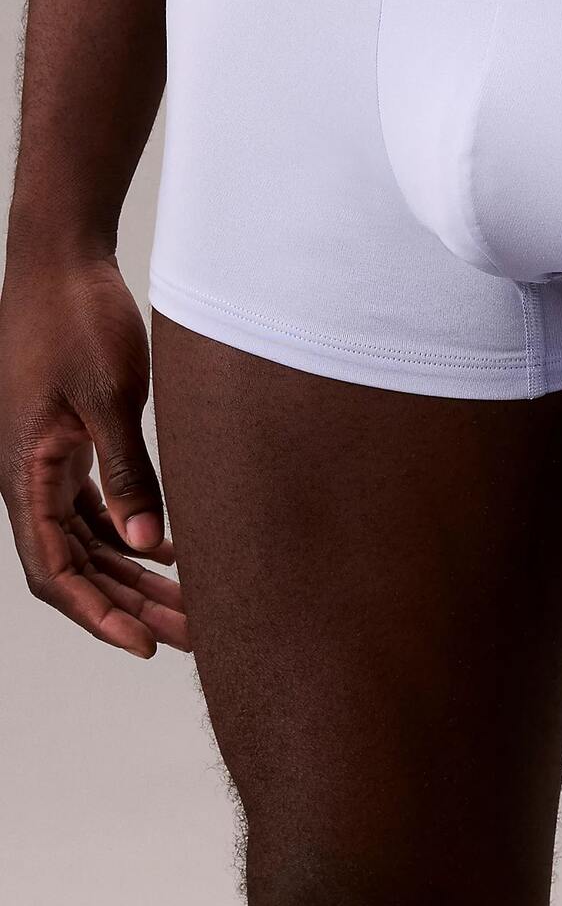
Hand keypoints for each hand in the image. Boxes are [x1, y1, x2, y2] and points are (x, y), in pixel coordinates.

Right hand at [0, 251, 188, 656]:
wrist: (61, 260)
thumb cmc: (78, 317)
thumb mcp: (110, 397)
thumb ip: (128, 473)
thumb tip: (144, 545)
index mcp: (26, 474)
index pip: (55, 571)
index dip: (98, 615)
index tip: (145, 645)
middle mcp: (30, 476)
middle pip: (78, 565)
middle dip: (130, 605)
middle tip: (191, 635)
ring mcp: (48, 460)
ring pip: (89, 539)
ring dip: (134, 574)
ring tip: (190, 605)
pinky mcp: (69, 441)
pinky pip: (95, 505)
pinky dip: (130, 531)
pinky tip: (171, 547)